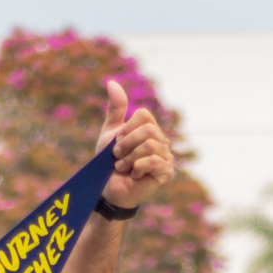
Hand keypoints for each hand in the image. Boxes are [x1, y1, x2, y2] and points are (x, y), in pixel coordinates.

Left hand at [95, 80, 175, 211]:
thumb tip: (112, 82)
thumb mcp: (110, 132)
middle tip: (117, 157)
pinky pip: (154, 160)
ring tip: (122, 167)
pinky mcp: (166, 172)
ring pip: (150, 145)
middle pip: (148, 130)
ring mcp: (166, 157)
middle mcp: (162, 141)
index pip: (143, 115)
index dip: (126, 129)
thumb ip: (116, 109)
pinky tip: (133, 174)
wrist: (107, 189)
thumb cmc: (108, 163)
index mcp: (150, 129)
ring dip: (129, 157)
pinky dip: (137, 167)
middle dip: (126, 144)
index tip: (118, 143)